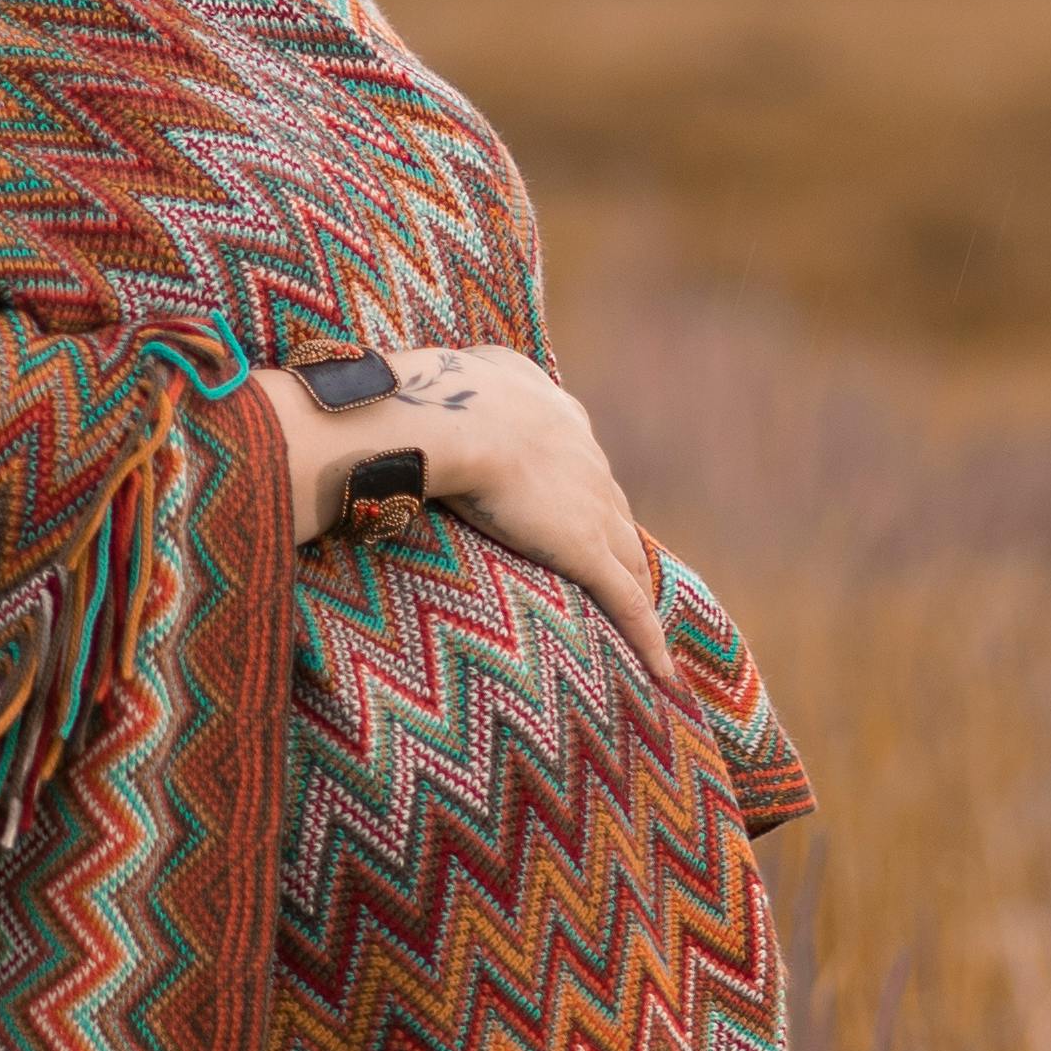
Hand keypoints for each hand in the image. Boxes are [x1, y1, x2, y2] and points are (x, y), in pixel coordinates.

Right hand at [255, 342, 674, 694]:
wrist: (441, 417)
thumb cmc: (417, 397)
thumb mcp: (431, 377)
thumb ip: (428, 391)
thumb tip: (385, 401)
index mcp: (546, 406)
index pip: (572, 454)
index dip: (574, 485)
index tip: (571, 503)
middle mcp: (582, 450)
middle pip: (609, 503)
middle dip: (615, 535)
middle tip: (617, 568)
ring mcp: (589, 501)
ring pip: (626, 554)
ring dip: (635, 585)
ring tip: (642, 621)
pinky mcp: (585, 547)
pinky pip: (626, 603)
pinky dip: (648, 639)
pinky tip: (665, 673)